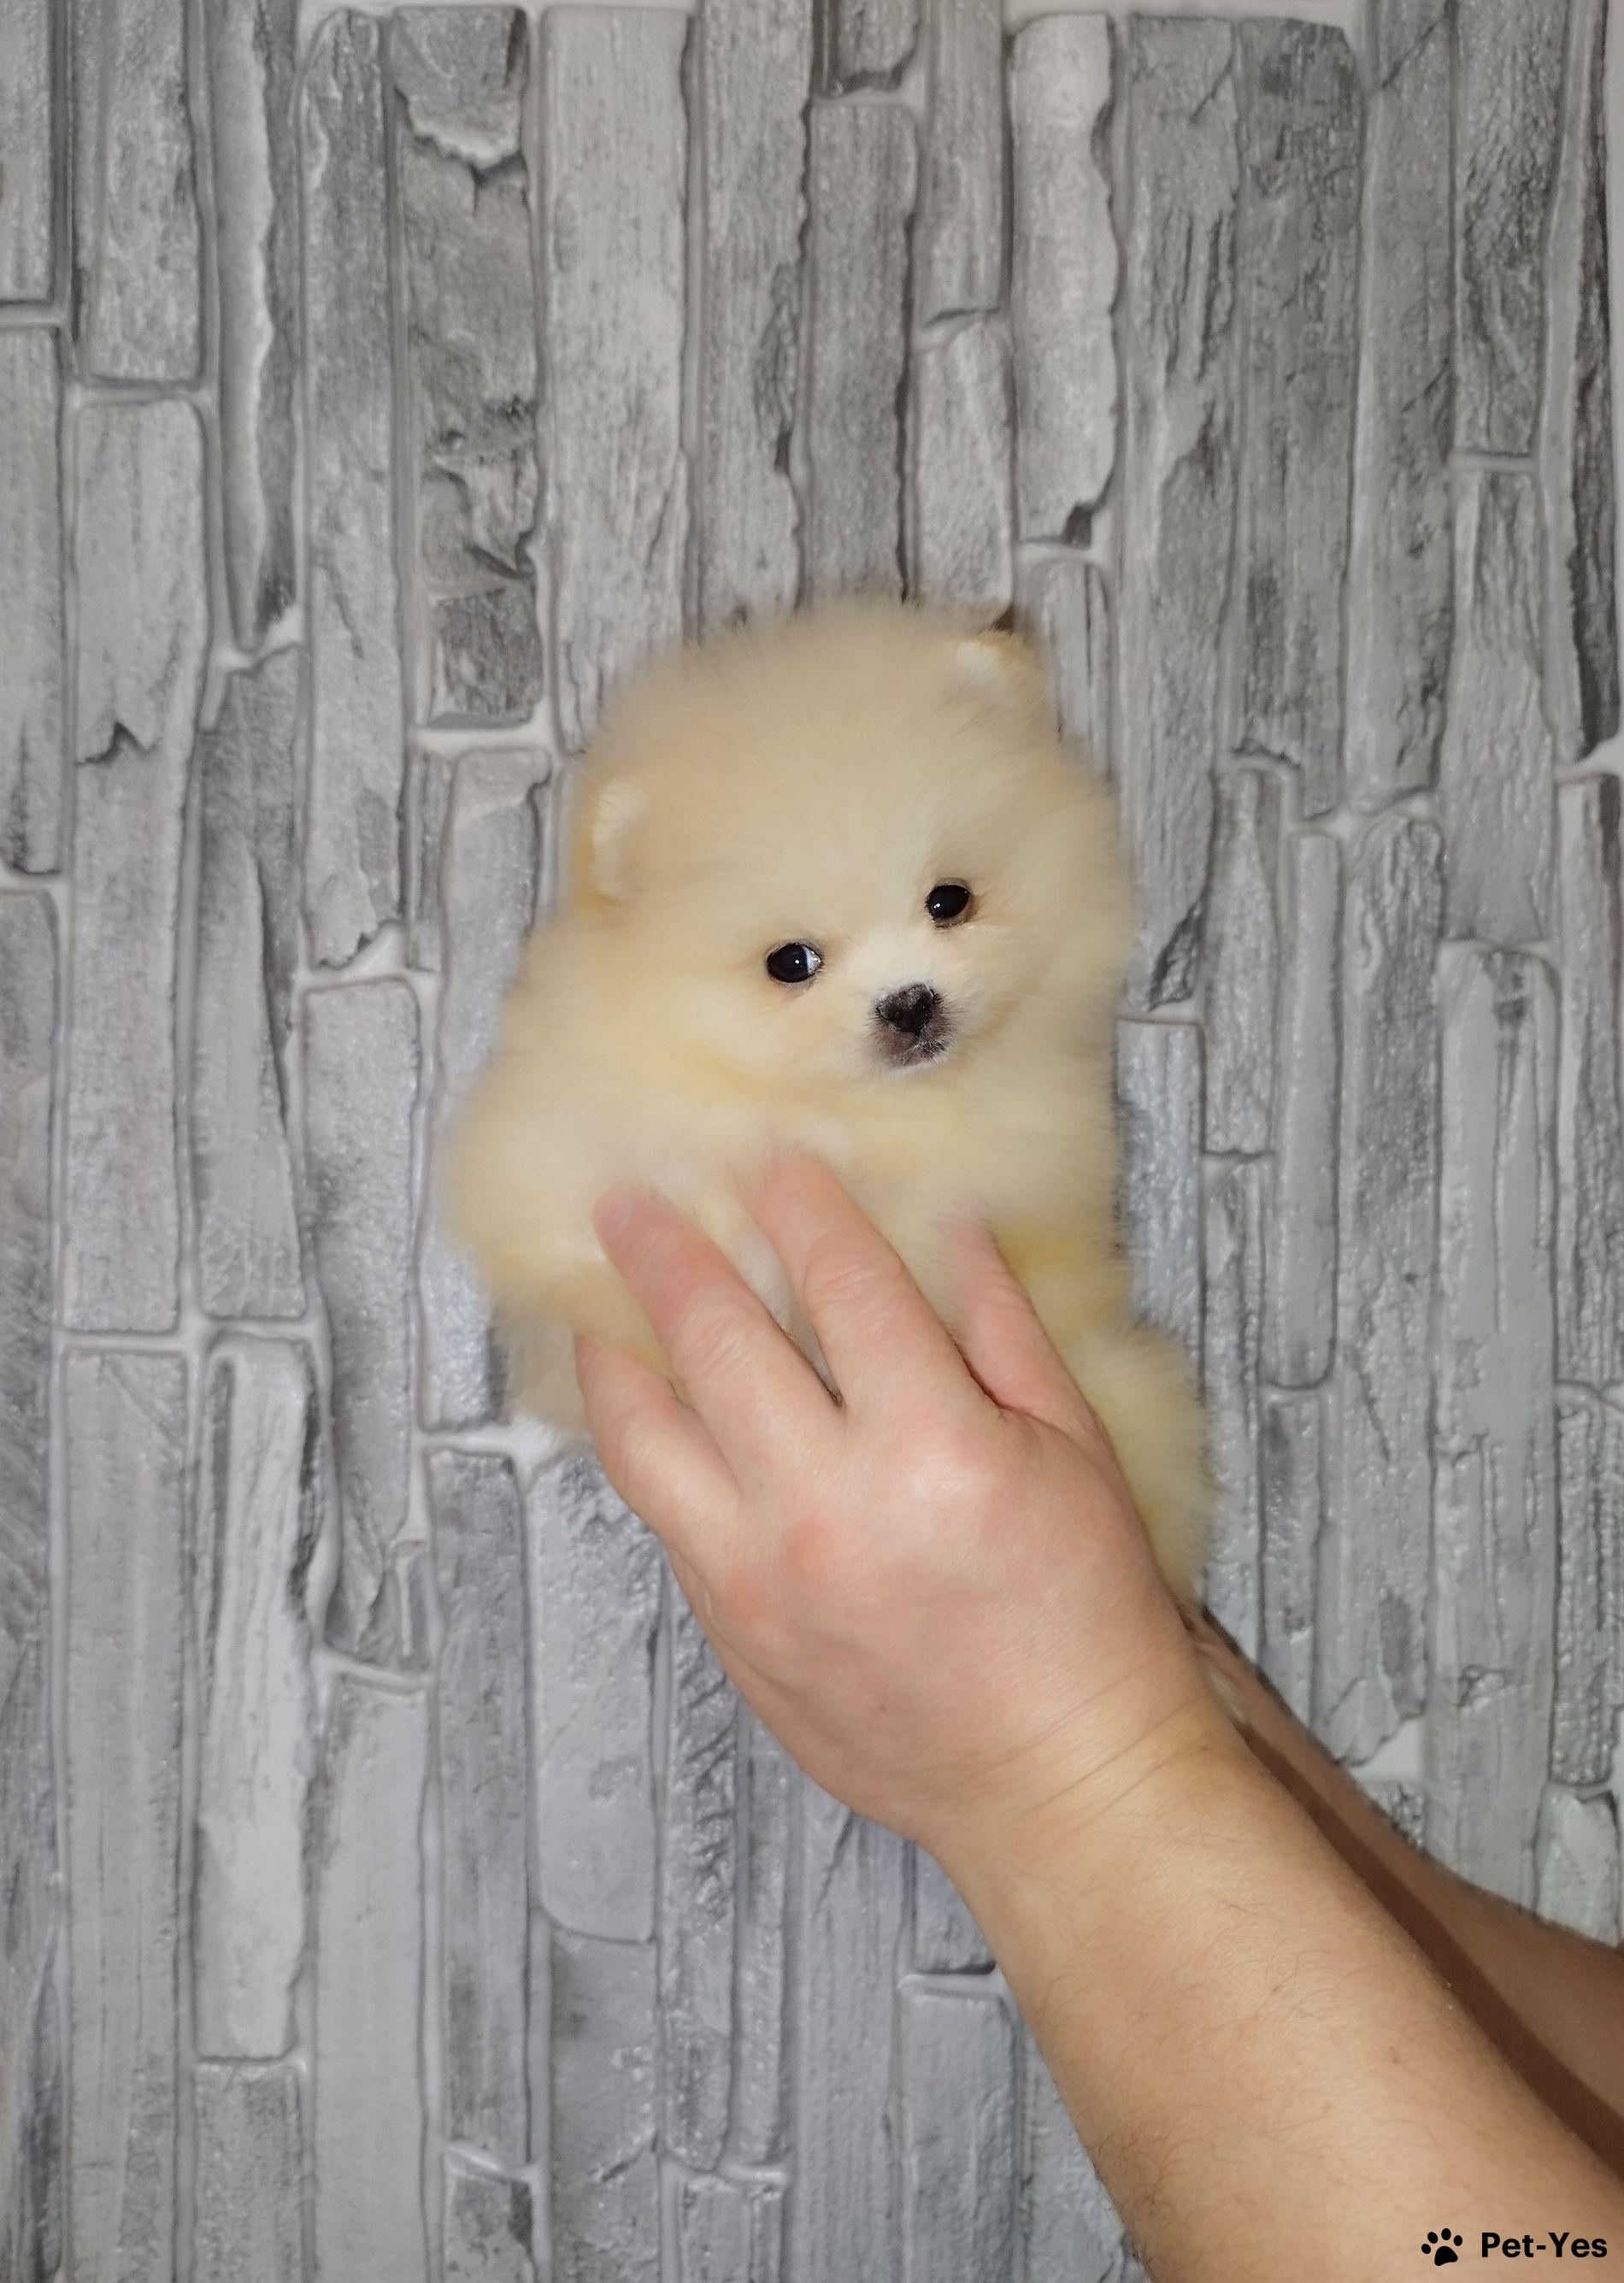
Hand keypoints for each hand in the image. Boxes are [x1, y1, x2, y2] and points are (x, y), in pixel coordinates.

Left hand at [575, 1154, 1227, 1874]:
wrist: (1057, 1782)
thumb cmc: (1084, 1618)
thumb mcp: (1073, 1452)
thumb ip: (1002, 1329)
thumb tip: (951, 1227)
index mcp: (930, 1447)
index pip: (842, 1284)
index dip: (801, 1205)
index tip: (769, 1158)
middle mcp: (826, 1507)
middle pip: (717, 1341)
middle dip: (667, 1252)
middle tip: (629, 1198)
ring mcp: (761, 1577)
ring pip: (646, 1437)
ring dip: (612, 1352)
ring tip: (591, 1300)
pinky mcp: (733, 1632)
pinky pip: (661, 1515)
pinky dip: (639, 1447)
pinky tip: (636, 1407)